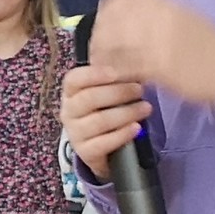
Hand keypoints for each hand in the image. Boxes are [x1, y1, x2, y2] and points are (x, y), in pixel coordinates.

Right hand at [61, 65, 151, 180]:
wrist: (102, 146)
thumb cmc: (106, 110)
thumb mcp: (108, 92)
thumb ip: (115, 79)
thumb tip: (134, 61)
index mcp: (71, 92)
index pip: (74, 79)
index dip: (94, 74)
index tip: (116, 72)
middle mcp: (69, 111)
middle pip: (89, 98)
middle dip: (118, 93)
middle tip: (140, 90)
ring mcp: (75, 133)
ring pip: (99, 121)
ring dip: (126, 113)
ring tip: (146, 108)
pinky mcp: (84, 152)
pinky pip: (103, 143)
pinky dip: (123, 134)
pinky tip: (137, 127)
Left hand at [85, 0, 214, 105]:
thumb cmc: (211, 47)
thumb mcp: (186, 17)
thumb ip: (159, 12)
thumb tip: (133, 9)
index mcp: (167, 5)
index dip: (108, 8)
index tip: (103, 18)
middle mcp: (160, 20)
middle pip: (113, 20)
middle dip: (100, 33)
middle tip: (97, 46)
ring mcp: (158, 43)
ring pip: (114, 44)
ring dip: (103, 54)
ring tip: (102, 63)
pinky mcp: (158, 67)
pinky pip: (125, 67)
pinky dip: (115, 71)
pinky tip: (115, 76)